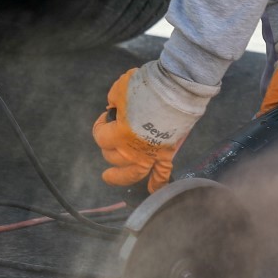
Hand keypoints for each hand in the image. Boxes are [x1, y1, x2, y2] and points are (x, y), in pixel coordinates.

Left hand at [92, 62, 207, 193]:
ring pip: (132, 173)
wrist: (178, 88)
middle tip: (111, 137)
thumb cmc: (147, 86)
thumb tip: (115, 108)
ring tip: (109, 177)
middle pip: (112, 156)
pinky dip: (158, 183)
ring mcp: (151, 154)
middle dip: (107, 146)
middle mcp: (132, 150)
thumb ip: (114, 101)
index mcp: (119, 135)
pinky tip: (153, 191)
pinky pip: (163, 172)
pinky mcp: (167, 153)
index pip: (101, 137)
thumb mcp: (121, 87)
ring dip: (120, 177)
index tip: (106, 117)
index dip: (100, 126)